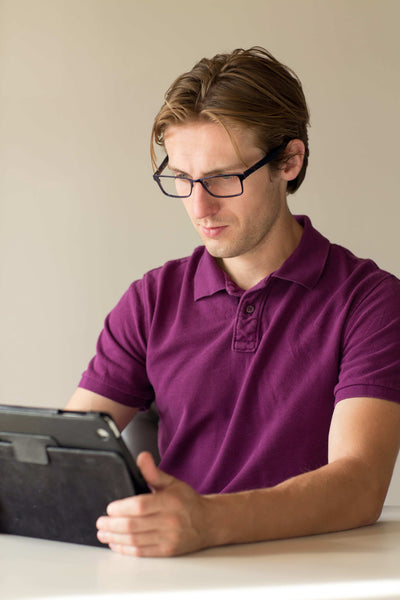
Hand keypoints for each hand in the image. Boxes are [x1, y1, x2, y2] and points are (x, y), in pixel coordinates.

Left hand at [96, 452, 211, 556]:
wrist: (209, 523)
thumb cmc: (188, 502)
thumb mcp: (172, 483)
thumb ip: (153, 472)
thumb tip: (141, 456)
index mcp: (170, 502)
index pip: (141, 506)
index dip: (122, 508)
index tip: (110, 507)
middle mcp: (170, 521)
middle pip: (134, 525)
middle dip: (112, 525)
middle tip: (100, 522)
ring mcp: (169, 538)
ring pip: (135, 540)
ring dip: (115, 538)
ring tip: (103, 533)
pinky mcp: (167, 552)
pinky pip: (142, 552)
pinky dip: (125, 549)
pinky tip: (116, 544)